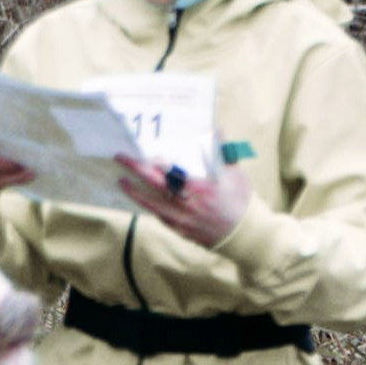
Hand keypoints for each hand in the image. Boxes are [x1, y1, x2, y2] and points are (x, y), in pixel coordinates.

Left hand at [116, 154, 250, 248]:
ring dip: (134, 191)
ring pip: (150, 204)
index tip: (142, 152)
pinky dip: (146, 206)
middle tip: (121, 158)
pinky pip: (158, 216)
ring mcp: (181, 218)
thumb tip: (217, 130)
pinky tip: (139, 198)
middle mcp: (187, 204)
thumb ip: (223, 152)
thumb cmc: (240, 202)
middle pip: (155, 184)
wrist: (243, 234)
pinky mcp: (180, 229)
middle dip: (136, 169)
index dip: (154, 163)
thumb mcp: (236, 174)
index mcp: (201, 188)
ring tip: (121, 181)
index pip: (171, 173)